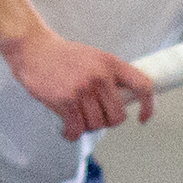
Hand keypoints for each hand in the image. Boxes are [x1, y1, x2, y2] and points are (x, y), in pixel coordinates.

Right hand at [0, 28, 154, 140]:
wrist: (33, 49)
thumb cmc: (64, 56)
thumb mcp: (94, 57)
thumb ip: (110, 76)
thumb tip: (125, 101)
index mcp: (111, 63)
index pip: (142, 85)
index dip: (148, 105)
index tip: (143, 118)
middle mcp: (100, 76)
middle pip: (117, 116)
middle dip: (107, 121)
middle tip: (94, 115)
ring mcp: (82, 89)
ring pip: (96, 125)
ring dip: (86, 126)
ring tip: (76, 115)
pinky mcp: (65, 101)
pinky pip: (77, 130)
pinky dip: (71, 133)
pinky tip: (67, 128)